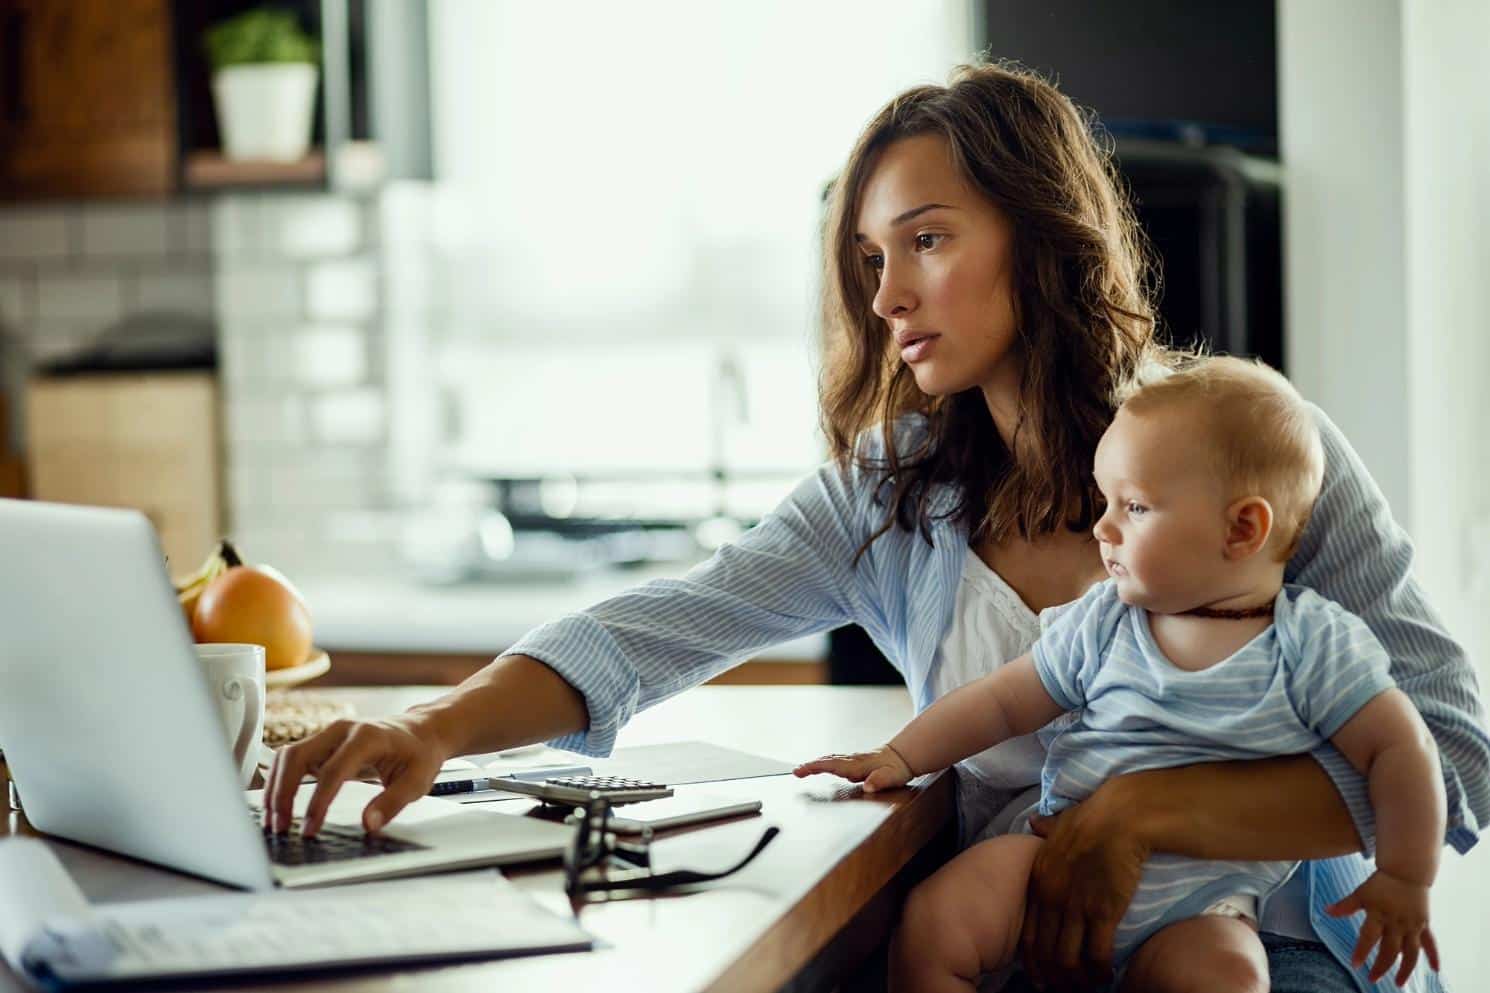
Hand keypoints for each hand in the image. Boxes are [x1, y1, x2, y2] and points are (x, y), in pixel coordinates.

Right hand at [263, 714, 447, 837]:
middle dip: (283, 793)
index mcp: (366, 737)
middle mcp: (342, 730)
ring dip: (275, 788)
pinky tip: (277, 806)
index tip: (310, 829)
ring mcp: (329, 735)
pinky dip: (280, 781)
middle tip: (280, 827)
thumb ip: (393, 802)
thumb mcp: (417, 780)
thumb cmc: (419, 754)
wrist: (421, 732)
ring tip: (274, 821)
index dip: (318, 802)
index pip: (333, 771)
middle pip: (297, 756)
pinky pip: (292, 759)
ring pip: (288, 756)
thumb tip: (369, 824)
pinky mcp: (323, 744)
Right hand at [792, 744, 913, 792]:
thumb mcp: (892, 777)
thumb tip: (868, 786)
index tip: (802, 770)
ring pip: (829, 760)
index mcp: (857, 765)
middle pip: (827, 761)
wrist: (902, 758)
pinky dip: (822, 763)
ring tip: (800, 770)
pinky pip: (834, 762)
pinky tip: (818, 767)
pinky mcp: (853, 763)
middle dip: (810, 765)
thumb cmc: (896, 769)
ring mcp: (851, 760)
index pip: (833, 765)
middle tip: (795, 772)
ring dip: (814, 764)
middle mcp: (852, 761)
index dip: (816, 767)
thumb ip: (880, 781)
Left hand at [1020, 788, 1148, 991]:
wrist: (1119, 818)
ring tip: (1086, 986)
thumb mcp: (1059, 825)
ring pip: (1067, 958)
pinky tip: (1106, 975)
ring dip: (1077, 979)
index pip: (1028, 935)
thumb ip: (1045, 830)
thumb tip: (1034, 822)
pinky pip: (1097, 953)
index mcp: (1039, 882)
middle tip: (1064, 989)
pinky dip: (1100, 971)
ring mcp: (1075, 906)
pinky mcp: (1103, 911)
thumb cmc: (1092, 818)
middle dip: (1054, 978)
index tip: (1040, 978)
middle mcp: (1051, 898)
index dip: (1033, 962)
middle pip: (1045, 952)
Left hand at [1326, 869, 1440, 985]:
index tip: (1355, 965)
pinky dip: (1434, 957)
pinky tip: (1435, 970)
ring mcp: (1412, 925)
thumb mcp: (1361, 892)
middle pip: (1389, 950)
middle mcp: (1397, 923)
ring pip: (1411, 952)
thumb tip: (1326, 911)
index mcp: (1379, 915)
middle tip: (1372, 979)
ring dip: (1405, 969)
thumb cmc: (1381, 883)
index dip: (1362, 952)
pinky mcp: (1424, 925)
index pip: (1368, 937)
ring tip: (1398, 983)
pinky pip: (1431, 944)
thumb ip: (1345, 905)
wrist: (1406, 871)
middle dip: (1381, 966)